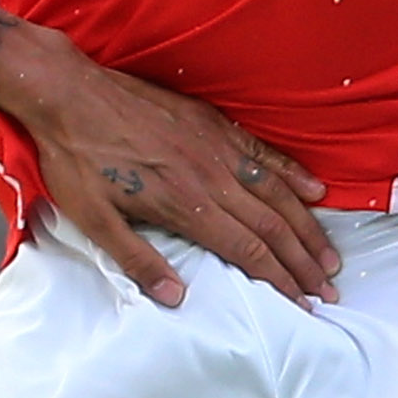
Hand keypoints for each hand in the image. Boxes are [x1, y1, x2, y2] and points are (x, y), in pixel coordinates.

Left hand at [0, 34, 340, 307]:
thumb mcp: (94, 219)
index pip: (247, 251)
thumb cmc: (77, 159)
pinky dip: (293, 173)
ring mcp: (216, 146)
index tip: (304, 304)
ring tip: (328, 254)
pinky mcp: (212, 123)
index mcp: (185, 204)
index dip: (280, 281)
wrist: (69, 93)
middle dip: (303, 262)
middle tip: (328, 289)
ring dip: (307, 226)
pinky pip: (263, 152)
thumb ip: (137, 260)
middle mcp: (211, 176)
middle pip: (272, 226)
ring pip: (277, 192)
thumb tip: (175, 298)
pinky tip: (315, 190)